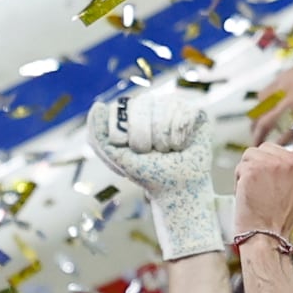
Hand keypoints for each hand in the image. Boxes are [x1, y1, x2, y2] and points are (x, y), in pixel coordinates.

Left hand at [92, 79, 237, 262]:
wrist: (179, 188)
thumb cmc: (148, 174)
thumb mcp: (118, 159)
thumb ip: (100, 136)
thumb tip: (97, 106)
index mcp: (131, 112)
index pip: (124, 107)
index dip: (128, 133)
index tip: (134, 151)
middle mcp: (153, 104)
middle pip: (145, 103)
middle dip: (146, 137)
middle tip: (153, 152)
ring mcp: (174, 105)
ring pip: (167, 109)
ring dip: (166, 140)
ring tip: (169, 150)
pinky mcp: (196, 112)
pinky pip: (186, 114)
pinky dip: (182, 136)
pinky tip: (183, 145)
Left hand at [233, 126, 292, 252]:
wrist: (265, 235)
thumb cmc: (286, 217)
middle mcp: (290, 159)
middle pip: (269, 148)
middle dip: (263, 165)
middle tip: (267, 189)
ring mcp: (271, 163)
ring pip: (253, 155)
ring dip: (250, 171)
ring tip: (258, 191)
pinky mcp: (252, 168)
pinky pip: (242, 163)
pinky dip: (240, 176)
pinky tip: (247, 191)